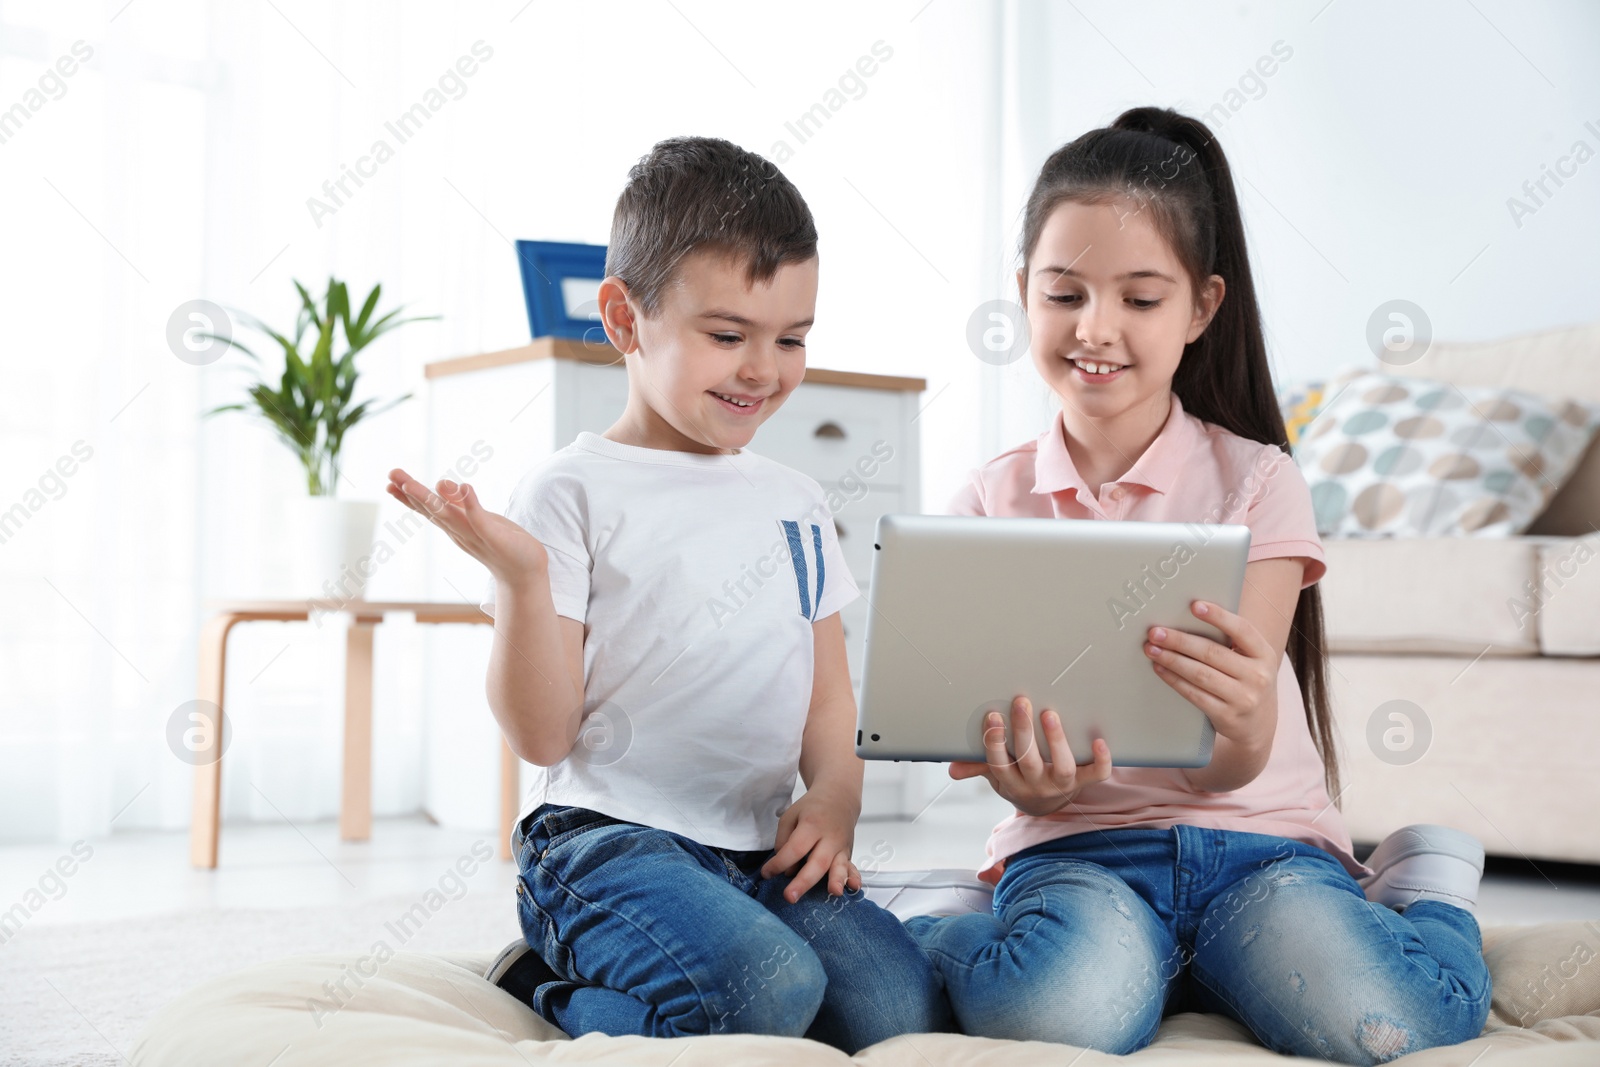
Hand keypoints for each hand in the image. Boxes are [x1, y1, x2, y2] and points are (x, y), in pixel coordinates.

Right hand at [385, 468, 547, 585]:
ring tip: (412, 483)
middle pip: (433, 510)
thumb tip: (440, 483)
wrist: (526, 571)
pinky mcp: (496, 539)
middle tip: (392, 475)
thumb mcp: (478, 518)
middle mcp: (460, 532)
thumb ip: (460, 503)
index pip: (429, 508)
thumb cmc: (501, 542)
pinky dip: (473, 506)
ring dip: (432, 498)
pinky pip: (482, 521)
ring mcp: (477, 536)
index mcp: (455, 526)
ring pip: (450, 515)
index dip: (409, 495)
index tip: (390, 480)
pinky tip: (466, 487)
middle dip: (413, 493)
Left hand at [759, 785, 861, 902]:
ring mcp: (841, 846)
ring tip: (833, 893)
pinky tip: (853, 887)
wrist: (839, 797)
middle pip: (817, 861)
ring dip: (836, 880)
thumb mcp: (790, 816)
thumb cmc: (812, 809)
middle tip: (790, 897)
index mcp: (811, 824)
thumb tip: (787, 869)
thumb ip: (784, 841)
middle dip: (803, 881)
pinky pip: (852, 867)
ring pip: (838, 866)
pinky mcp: (848, 854)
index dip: (779, 863)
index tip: (767, 873)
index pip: (795, 848)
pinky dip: (853, 878)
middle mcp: (829, 837)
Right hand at [949, 696, 1112, 816]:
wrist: (1045, 806)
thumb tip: (953, 769)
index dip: (995, 741)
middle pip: (1028, 761)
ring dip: (1056, 740)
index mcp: (1011, 782)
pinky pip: (1096, 775)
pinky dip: (1100, 760)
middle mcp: (1035, 785)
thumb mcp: (996, 776)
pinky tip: (1099, 740)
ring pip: (1061, 767)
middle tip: (1021, 702)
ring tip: (1049, 714)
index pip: (999, 763)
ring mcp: (1060, 785)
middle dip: (1023, 731)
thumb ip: (977, 767)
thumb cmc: (1018, 779)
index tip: (993, 716)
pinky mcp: (1082, 783)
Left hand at [1144, 600, 1275, 750]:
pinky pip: (1194, 694)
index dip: (1219, 617)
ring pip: (1200, 674)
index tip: (1194, 606)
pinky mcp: (1227, 716)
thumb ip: (1230, 640)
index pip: (1242, 630)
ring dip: (1172, 660)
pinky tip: (1160, 669)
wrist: (1258, 725)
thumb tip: (1189, 615)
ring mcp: (1243, 698)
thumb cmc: (1246, 680)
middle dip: (1180, 641)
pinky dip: (1174, 680)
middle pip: (1212, 653)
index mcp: (1264, 654)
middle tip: (1155, 632)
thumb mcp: (1250, 660)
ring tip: (1152, 649)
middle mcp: (1257, 676)